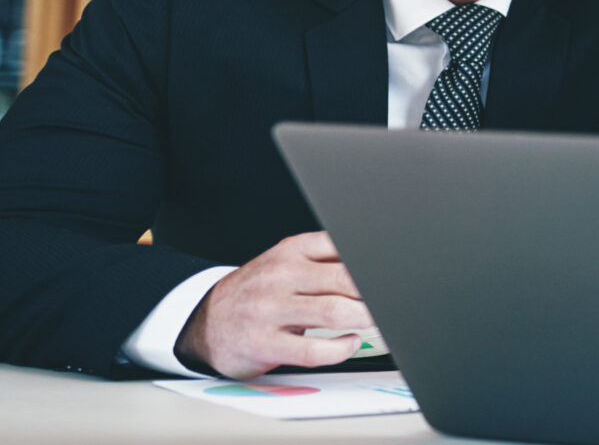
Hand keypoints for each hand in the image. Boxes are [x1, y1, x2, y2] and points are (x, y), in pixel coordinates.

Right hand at [177, 232, 373, 378]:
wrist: (205, 321)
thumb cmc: (257, 292)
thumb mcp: (285, 263)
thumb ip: (325, 260)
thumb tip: (376, 265)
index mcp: (291, 251)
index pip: (342, 247)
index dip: (374, 262)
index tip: (393, 273)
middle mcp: (280, 277)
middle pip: (345, 279)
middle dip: (375, 293)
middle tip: (391, 301)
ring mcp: (271, 311)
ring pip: (334, 311)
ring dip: (365, 318)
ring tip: (376, 321)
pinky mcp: (265, 344)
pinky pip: (315, 350)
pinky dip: (342, 348)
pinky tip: (350, 343)